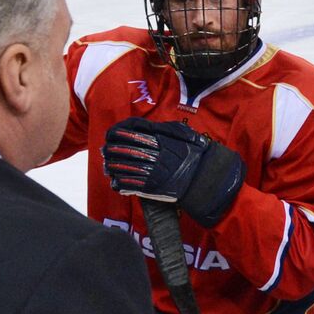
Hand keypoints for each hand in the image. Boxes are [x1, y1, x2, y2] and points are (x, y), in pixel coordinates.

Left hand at [102, 117, 245, 227]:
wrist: (208, 181)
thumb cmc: (199, 157)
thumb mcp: (188, 135)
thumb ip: (168, 129)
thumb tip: (147, 125)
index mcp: (162, 139)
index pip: (133, 132)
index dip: (118, 133)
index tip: (111, 134)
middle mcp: (155, 154)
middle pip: (125, 148)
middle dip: (112, 149)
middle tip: (106, 150)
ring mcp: (153, 171)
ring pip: (125, 166)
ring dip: (113, 166)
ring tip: (108, 166)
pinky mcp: (154, 188)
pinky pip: (132, 184)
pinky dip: (121, 183)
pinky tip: (115, 182)